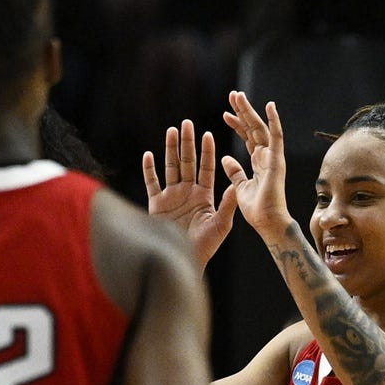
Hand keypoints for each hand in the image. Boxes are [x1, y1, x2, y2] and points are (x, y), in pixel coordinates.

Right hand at [142, 119, 238, 269]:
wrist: (184, 260)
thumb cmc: (205, 246)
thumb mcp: (220, 224)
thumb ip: (227, 204)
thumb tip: (236, 186)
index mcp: (204, 196)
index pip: (206, 168)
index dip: (207, 152)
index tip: (208, 134)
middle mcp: (187, 192)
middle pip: (187, 163)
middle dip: (188, 143)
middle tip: (188, 123)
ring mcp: (171, 197)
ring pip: (171, 167)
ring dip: (171, 149)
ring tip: (172, 131)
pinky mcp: (156, 204)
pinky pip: (152, 183)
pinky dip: (149, 169)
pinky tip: (149, 154)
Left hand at [220, 92, 291, 235]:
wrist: (267, 224)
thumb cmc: (256, 210)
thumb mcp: (239, 187)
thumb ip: (234, 172)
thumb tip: (225, 159)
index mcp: (258, 163)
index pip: (247, 138)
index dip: (237, 124)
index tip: (225, 113)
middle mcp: (266, 157)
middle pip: (253, 129)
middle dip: (243, 111)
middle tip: (233, 95)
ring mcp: (272, 157)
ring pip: (261, 128)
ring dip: (251, 111)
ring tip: (239, 96)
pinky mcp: (276, 161)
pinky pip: (276, 137)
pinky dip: (274, 121)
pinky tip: (269, 106)